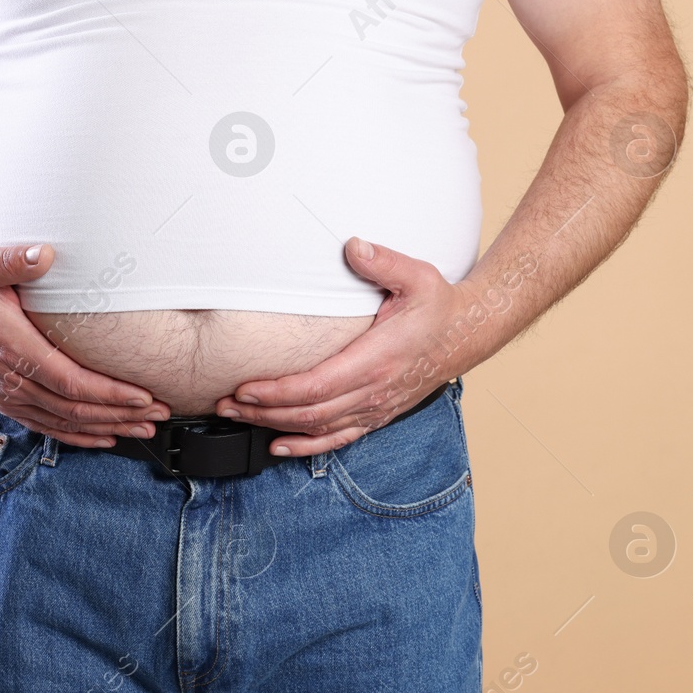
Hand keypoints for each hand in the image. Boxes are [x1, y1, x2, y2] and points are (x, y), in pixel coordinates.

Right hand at [0, 244, 168, 446]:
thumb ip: (14, 260)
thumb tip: (46, 253)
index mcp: (12, 349)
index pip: (70, 382)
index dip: (109, 393)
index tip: (142, 395)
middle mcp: (11, 380)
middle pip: (76, 409)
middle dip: (122, 414)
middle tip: (160, 413)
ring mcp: (9, 396)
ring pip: (66, 423)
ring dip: (109, 428)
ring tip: (144, 428)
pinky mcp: (9, 403)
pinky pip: (49, 428)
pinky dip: (80, 436)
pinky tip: (106, 438)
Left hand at [214, 238, 479, 455]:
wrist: (467, 334)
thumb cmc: (438, 306)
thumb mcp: (417, 276)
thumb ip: (383, 262)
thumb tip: (353, 246)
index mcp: (377, 360)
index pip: (317, 386)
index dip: (278, 392)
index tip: (245, 387)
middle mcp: (375, 391)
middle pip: (309, 413)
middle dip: (263, 410)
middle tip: (226, 403)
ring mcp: (377, 407)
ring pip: (318, 429)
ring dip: (276, 426)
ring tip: (239, 417)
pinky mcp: (378, 414)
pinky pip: (338, 438)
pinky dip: (306, 446)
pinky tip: (279, 445)